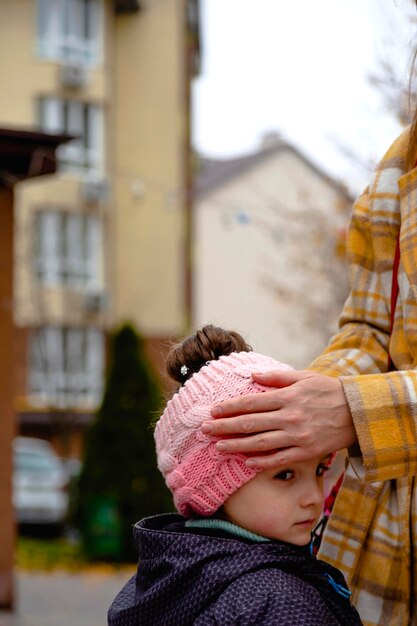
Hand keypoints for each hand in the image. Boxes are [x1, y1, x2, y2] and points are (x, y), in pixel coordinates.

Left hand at [202, 370, 356, 469]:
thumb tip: (252, 376)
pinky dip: (262, 462)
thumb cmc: (328, 391)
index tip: (213, 410)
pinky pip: (280, 459)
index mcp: (287, 397)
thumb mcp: (304, 377)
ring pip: (260, 444)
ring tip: (218, 447)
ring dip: (236, 446)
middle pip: (250, 424)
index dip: (230, 407)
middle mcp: (289, 417)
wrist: (358, 412)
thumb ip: (276, 377)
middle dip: (224, 427)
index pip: (251, 402)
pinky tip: (246, 464)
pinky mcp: (306, 452)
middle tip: (205, 430)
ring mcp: (297, 436)